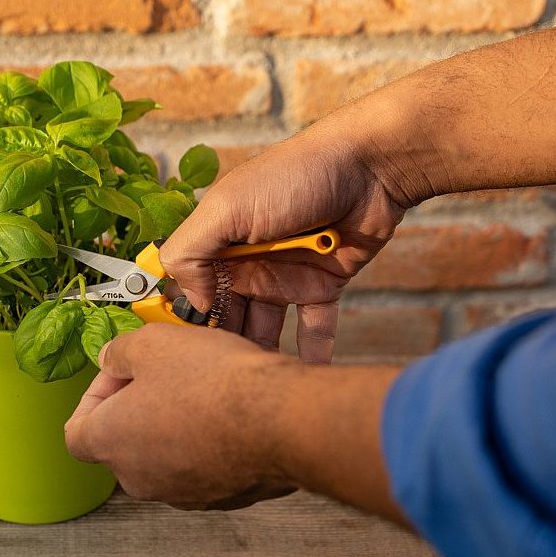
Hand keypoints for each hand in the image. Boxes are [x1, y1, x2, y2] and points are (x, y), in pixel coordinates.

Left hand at [65, 324, 298, 509]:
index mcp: (111, 442)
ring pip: (165, 455)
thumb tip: (112, 359)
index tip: (119, 373)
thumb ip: (121, 352)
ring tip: (204, 388)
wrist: (282, 421)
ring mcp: (182, 494)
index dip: (94, 396)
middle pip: (123, 442)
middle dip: (138, 406)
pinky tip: (232, 412)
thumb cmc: (216, 383)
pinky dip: (209, 443)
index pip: (76, 431)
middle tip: (165, 373)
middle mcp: (139, 477)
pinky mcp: (222, 498)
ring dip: (175, 425)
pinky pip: (203, 467)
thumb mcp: (154, 344)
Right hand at [159, 120, 406, 363]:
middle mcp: (246, 262)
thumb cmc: (293, 177)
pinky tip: (306, 378)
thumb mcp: (227, 208)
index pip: (190, 290)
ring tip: (259, 389)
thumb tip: (193, 304)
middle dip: (223, 349)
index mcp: (217, 242)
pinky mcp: (323, 284)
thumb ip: (192, 251)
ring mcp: (285, 275)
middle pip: (226, 317)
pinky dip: (311, 351)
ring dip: (261, 357)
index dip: (186, 322)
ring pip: (265, 329)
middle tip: (223, 385)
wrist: (369, 167)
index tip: (186, 358)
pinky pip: (314, 327)